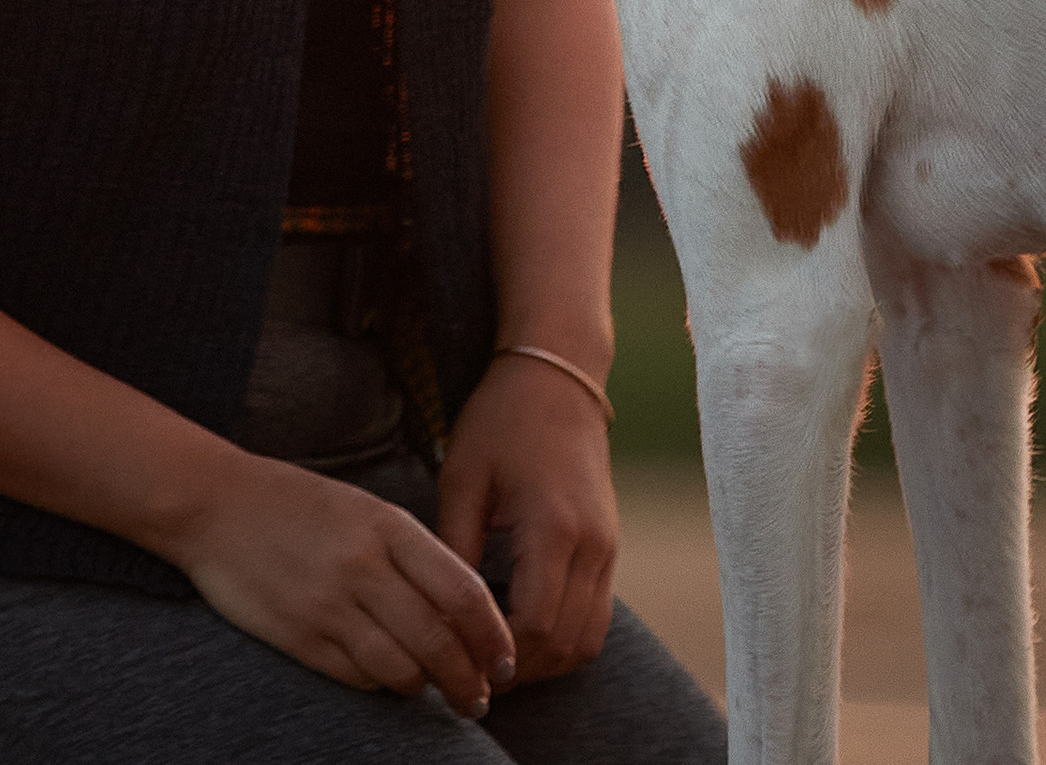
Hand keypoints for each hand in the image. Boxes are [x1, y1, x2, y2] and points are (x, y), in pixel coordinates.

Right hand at [168, 450, 514, 711]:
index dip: (493, 635)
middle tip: (481, 697)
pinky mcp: (298, 637)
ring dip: (427, 688)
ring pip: (400, 668)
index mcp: (389, 527)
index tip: (506, 658)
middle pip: (438, 640)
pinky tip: (388, 680)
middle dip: (469, 678)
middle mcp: (364, 566)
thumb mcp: (367, 510)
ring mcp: (329, 605)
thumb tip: (461, 611)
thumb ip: (413, 554)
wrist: (220, 505)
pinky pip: (356, 676)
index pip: (463, 591)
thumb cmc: (302, 505)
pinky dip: (381, 685)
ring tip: (437, 692)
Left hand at [437, 348, 618, 683]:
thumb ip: (454, 550)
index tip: (455, 661)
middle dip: (518, 670)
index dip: (495, 656)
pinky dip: (563, 637)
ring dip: (544, 660)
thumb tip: (436, 616)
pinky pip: (595, 615)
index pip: (532, 627)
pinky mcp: (609, 544)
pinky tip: (521, 628)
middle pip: (563, 644)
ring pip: (586, 639)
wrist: (557, 375)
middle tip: (469, 671)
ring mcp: (608, 546)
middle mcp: (592, 544)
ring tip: (494, 656)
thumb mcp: (462, 479)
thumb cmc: (501, 420)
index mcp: (553, 527)